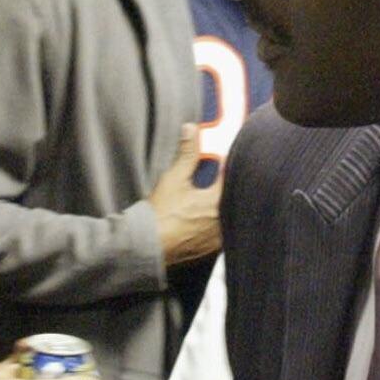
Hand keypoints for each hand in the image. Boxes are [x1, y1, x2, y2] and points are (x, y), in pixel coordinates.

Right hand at [149, 126, 220, 268]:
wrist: (147, 245)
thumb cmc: (160, 213)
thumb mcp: (173, 178)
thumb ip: (187, 153)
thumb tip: (191, 129)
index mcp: (216, 201)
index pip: (231, 178)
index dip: (229, 166)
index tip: (225, 160)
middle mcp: (222, 221)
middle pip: (233, 199)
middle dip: (227, 189)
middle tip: (218, 181)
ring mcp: (217, 238)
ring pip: (229, 218)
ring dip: (224, 208)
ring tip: (211, 201)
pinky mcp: (210, 249)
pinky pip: (221, 234)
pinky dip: (218, 225)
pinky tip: (205, 220)